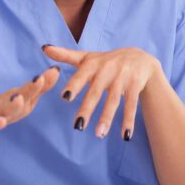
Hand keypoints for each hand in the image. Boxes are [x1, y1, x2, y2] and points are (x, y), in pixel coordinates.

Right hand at [0, 66, 60, 145]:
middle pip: (7, 106)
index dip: (33, 88)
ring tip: (0, 122)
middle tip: (19, 98)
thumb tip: (56, 71)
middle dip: (13, 102)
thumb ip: (38, 89)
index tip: (42, 77)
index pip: (24, 94)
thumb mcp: (19, 100)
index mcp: (10, 101)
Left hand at [42, 45, 161, 140]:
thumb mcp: (87, 57)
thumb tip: (44, 48)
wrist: (141, 58)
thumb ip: (65, 55)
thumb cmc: (107, 61)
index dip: (74, 85)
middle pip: (96, 92)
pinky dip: (128, 120)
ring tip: (99, 135)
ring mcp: (122, 77)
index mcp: (93, 64)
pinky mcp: (135, 85)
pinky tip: (125, 136)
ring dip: (106, 118)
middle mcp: (107, 69)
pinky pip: (131, 105)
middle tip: (78, 126)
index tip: (65, 98)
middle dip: (87, 108)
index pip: (81, 75)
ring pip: (113, 100)